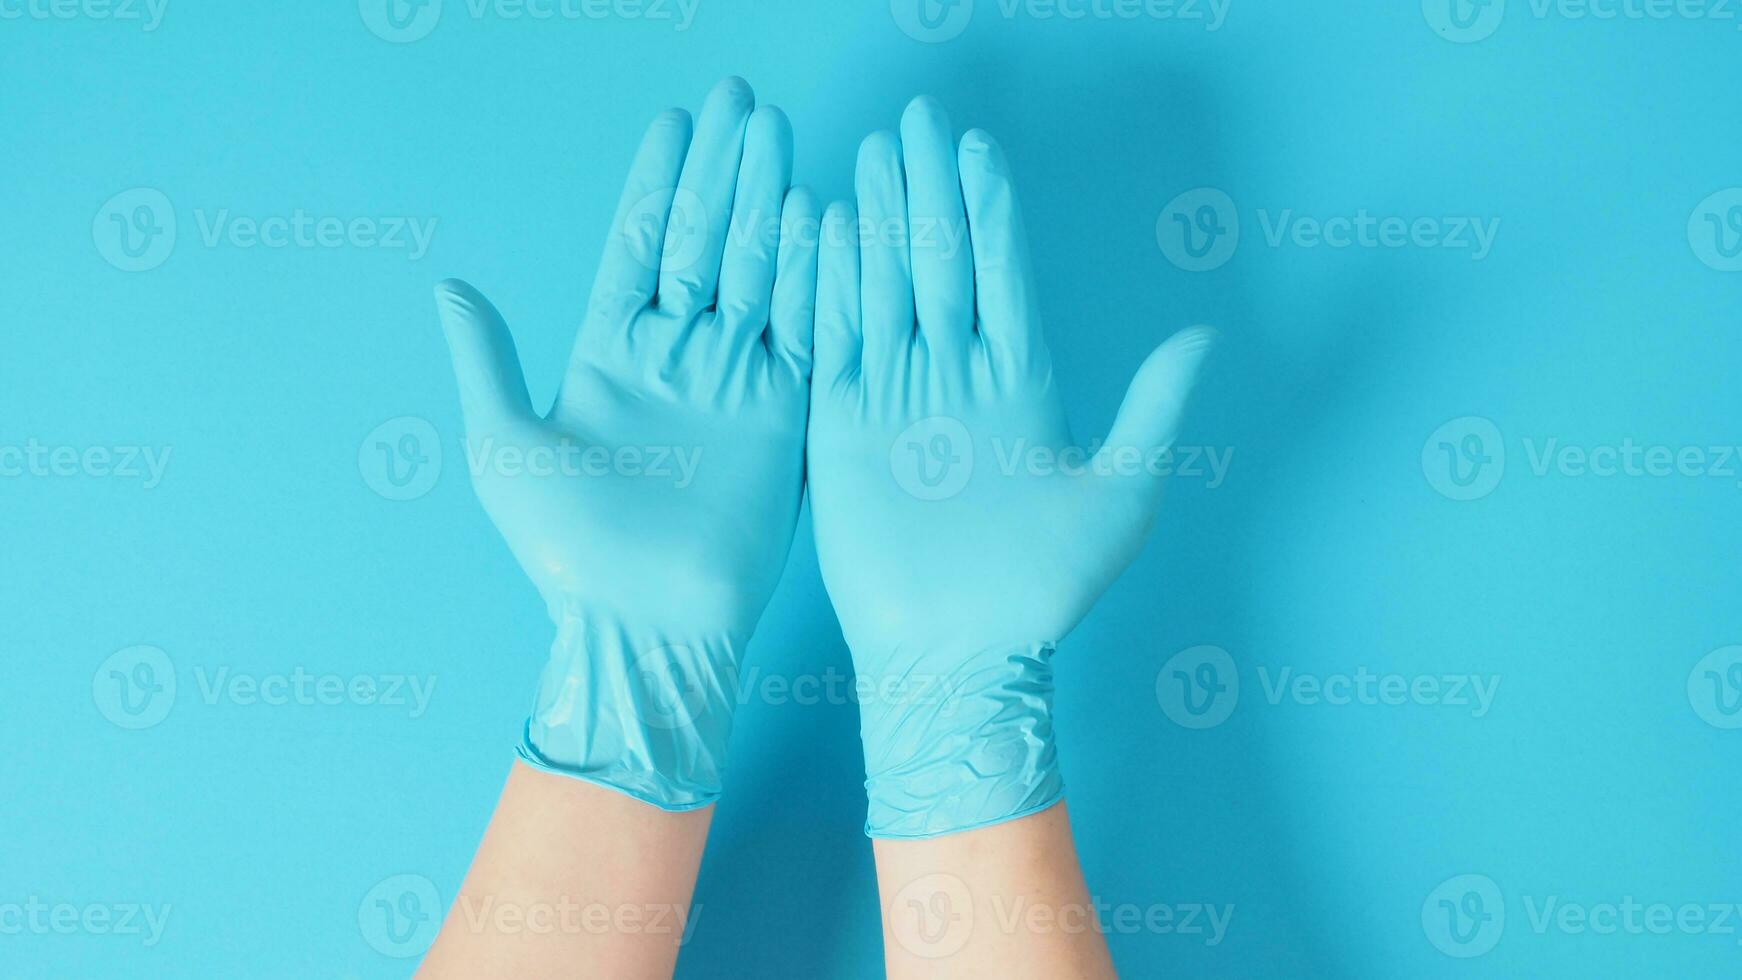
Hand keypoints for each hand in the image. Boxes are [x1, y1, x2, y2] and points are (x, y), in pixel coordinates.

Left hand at [433, 77, 817, 808]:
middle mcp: (678, 356)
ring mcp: (734, 381)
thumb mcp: (505, 447)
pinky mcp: (782, 416)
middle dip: (723, 170)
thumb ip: (487, 361)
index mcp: (610, 353)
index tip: (676, 121)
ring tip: (777, 134)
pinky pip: (802, 331)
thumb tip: (450, 285)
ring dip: (766, 201)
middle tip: (741, 101)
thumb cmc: (566, 551)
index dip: (658, 182)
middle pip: (704, 241)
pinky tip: (819, 216)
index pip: (639, 245)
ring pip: (755, 270)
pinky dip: (812, 276)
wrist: (644, 625)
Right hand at [807, 96, 1213, 836]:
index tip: (978, 149)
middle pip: (938, 261)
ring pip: (883, 286)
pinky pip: (833, 339)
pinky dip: (828, 284)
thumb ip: (1152, 409)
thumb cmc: (1043, 590)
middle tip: (918, 121)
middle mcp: (954, 376)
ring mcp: (895, 395)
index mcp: (1018, 381)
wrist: (959, 654)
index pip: (999, 272)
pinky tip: (821, 230)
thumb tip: (1201, 333)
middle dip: (928, 190)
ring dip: (876, 219)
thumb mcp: (1120, 495)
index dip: (988, 210)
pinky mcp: (843, 425)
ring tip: (871, 155)